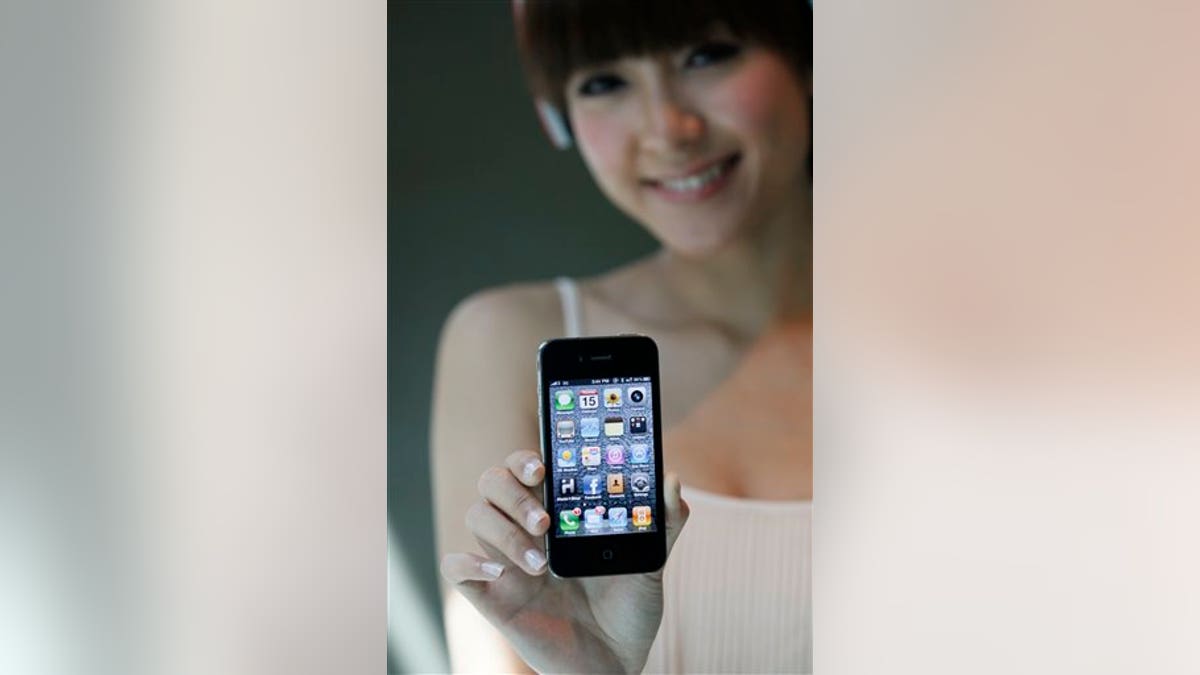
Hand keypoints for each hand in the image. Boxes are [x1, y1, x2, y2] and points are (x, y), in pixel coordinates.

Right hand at [440, 450, 689, 673]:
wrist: (616, 664)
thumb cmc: (629, 609)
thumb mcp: (651, 563)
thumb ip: (664, 522)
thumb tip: (671, 481)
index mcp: (559, 512)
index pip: (528, 466)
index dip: (525, 457)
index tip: (543, 465)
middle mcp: (526, 529)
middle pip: (493, 482)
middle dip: (513, 493)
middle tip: (545, 522)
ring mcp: (506, 562)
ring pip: (475, 515)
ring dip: (502, 530)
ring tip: (541, 561)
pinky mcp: (492, 598)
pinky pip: (454, 568)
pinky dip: (468, 563)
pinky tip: (500, 573)